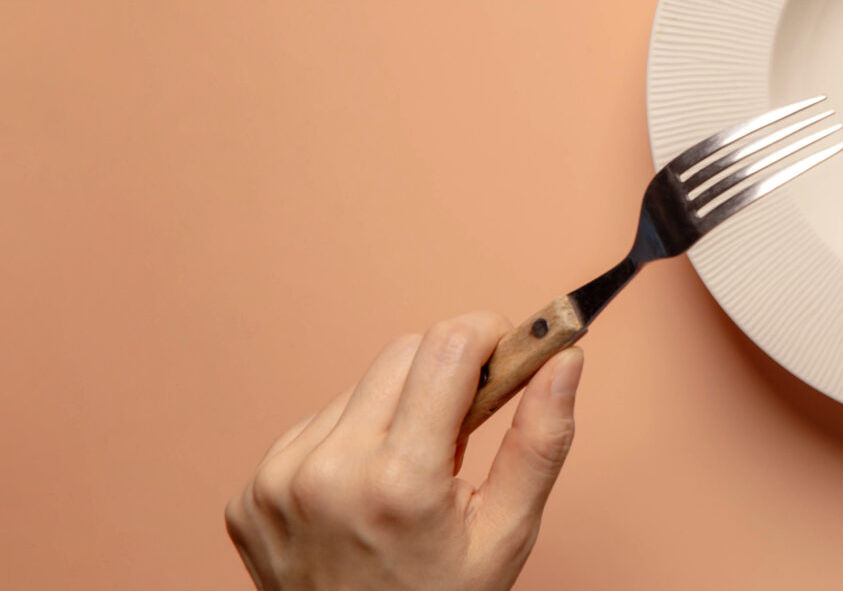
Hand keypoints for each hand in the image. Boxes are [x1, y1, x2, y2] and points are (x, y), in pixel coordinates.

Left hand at [226, 313, 582, 590]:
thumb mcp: (506, 534)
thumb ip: (541, 441)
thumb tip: (565, 358)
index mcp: (399, 481)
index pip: (448, 347)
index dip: (489, 335)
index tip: (510, 349)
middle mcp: (327, 472)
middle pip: (404, 353)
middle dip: (449, 371)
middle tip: (470, 421)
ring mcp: (278, 481)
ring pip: (359, 386)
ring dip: (397, 408)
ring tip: (413, 470)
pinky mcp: (251, 491)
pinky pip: (316, 424)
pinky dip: (352, 441)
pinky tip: (367, 490)